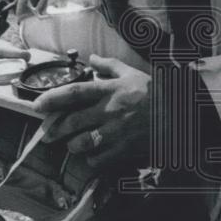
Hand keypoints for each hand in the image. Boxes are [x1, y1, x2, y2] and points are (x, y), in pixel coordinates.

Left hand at [33, 55, 151, 169]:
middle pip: (73, 121)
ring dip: (74, 146)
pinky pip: (100, 160)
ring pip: (83, 143)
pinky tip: (93, 158)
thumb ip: (110, 66)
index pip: (75, 92)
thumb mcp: (133, 73)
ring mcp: (117, 132)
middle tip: (49, 134)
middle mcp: (110, 111)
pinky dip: (92, 161)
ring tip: (73, 146)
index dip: (52, 98)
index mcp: (111, 90)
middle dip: (56, 129)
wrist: (183, 114)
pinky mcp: (126, 150)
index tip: (37, 105)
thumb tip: (92, 59)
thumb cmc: (157, 92)